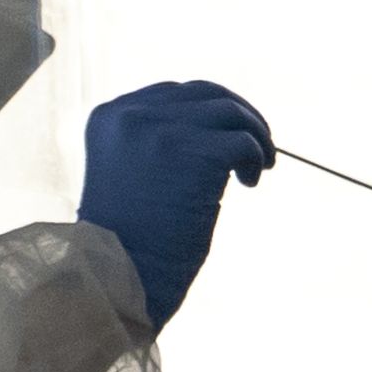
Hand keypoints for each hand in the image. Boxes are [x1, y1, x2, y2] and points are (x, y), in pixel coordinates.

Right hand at [78, 81, 273, 330]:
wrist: (115, 278)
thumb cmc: (126, 244)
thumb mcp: (133, 176)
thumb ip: (160, 144)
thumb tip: (217, 131)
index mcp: (110, 117)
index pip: (173, 94)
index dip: (207, 115)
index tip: (226, 140)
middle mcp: (131, 115)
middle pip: (204, 92)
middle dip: (239, 115)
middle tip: (259, 146)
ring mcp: (160, 129)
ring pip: (229, 111)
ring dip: (255, 135)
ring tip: (261, 166)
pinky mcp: (192, 151)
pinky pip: (241, 141)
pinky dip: (255, 158)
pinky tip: (250, 183)